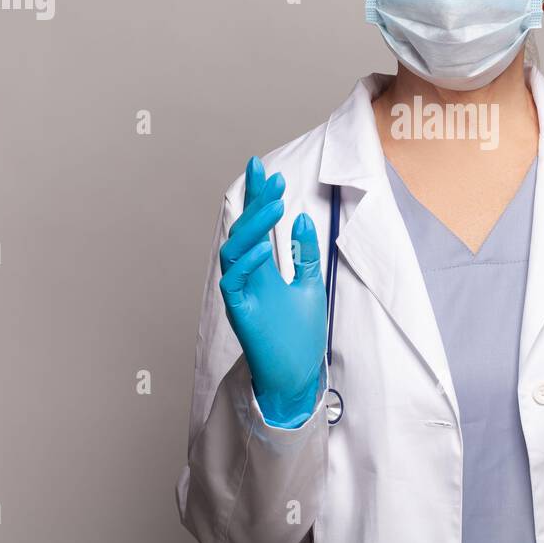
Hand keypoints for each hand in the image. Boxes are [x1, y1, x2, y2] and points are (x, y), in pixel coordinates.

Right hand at [219, 156, 327, 427]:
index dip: (255, 196)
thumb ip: (303, 255)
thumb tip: (302, 219)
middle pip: (243, 231)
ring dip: (253, 226)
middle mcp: (247, 276)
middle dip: (255, 203)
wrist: (297, 375)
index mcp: (263, 268)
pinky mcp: (239, 312)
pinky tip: (264, 248)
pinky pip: (233, 282)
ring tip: (274, 206)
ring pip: (233, 251)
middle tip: (272, 178)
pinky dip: (246, 263)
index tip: (259, 167)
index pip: (256, 225)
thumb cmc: (299, 335)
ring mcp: (241, 293)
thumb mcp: (310, 286)